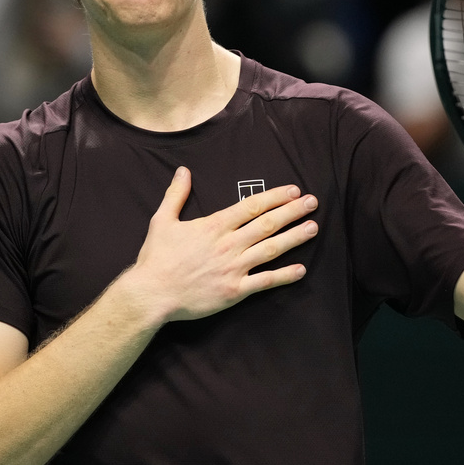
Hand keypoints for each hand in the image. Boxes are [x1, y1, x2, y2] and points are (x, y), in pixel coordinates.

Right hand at [126, 166, 317, 322]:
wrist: (151, 294)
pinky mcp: (234, 292)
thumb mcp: (162, 220)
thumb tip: (183, 170)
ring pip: (270, 250)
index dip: (275, 197)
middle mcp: (228, 244)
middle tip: (313, 203)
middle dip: (293, 212)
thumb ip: (176, 194)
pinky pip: (264, 282)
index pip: (252, 206)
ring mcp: (233, 268)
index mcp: (214, 226)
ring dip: (294, 238)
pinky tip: (301, 269)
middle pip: (267, 224)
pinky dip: (284, 276)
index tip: (294, 191)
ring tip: (313, 228)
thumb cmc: (156, 258)